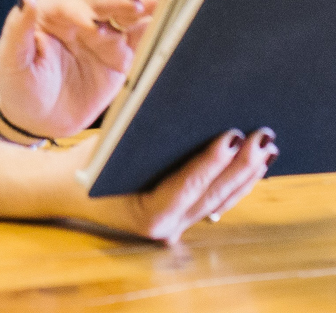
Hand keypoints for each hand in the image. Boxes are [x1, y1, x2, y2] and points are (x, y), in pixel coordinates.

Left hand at [0, 0, 147, 139]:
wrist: (40, 120)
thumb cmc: (21, 86)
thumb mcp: (12, 61)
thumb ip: (18, 29)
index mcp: (51, 15)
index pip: (67, 5)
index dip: (79, 11)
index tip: (89, 25)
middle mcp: (80, 19)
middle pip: (101, 2)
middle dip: (118, 2)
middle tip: (134, 5)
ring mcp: (104, 37)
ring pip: (124, 16)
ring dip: (141, 9)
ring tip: (157, 5)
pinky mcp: (121, 56)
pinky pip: (140, 40)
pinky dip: (154, 31)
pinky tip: (168, 23)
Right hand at [64, 128, 278, 241]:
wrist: (67, 189)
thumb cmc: (86, 164)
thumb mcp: (109, 147)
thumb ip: (144, 136)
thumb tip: (187, 107)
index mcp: (145, 215)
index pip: (185, 187)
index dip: (211, 163)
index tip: (233, 137)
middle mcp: (165, 228)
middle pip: (212, 195)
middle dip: (242, 166)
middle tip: (263, 136)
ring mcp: (176, 226)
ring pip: (221, 201)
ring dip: (247, 174)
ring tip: (268, 146)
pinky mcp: (183, 217)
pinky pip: (216, 201)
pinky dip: (237, 182)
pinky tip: (256, 164)